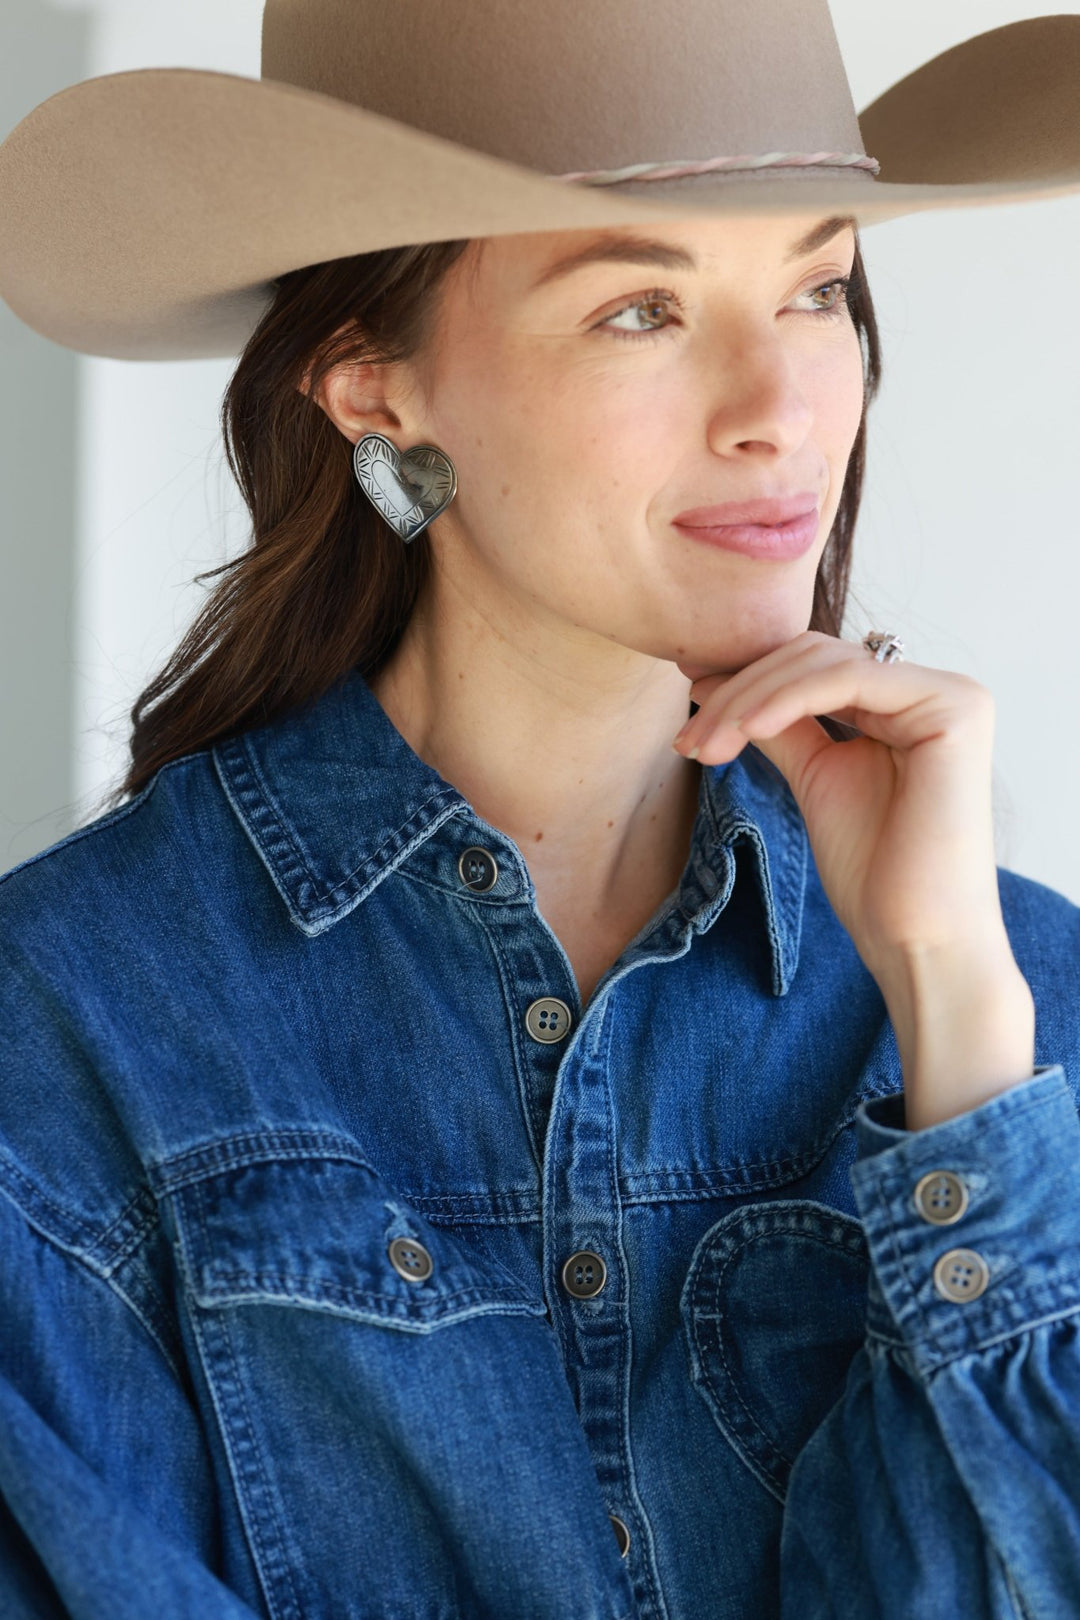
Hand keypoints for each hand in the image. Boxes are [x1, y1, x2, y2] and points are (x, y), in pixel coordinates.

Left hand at [673, 630, 1008, 985]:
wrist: (916, 938)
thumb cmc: (874, 873)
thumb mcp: (815, 777)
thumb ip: (781, 725)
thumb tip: (717, 682)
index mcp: (911, 702)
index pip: (814, 665)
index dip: (746, 681)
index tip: (692, 705)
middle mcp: (938, 688)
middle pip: (814, 655)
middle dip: (739, 693)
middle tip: (688, 741)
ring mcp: (952, 694)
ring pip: (823, 663)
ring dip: (749, 700)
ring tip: (704, 746)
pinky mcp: (955, 708)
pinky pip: (848, 680)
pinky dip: (785, 700)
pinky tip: (745, 730)